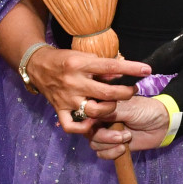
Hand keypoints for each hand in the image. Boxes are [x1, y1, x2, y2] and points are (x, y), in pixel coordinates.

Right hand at [24, 46, 151, 135]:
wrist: (36, 65)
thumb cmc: (65, 59)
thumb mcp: (84, 55)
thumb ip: (102, 66)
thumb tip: (121, 73)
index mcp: (81, 64)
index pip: (111, 66)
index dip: (131, 69)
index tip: (146, 70)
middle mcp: (74, 82)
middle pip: (106, 93)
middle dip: (125, 93)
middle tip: (132, 91)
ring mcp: (66, 98)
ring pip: (93, 111)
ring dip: (109, 110)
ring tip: (115, 106)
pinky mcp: (58, 109)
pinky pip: (71, 125)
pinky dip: (83, 128)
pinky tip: (93, 124)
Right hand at [88, 96, 170, 157]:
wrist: (162, 125)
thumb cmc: (146, 111)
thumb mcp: (129, 108)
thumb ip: (110, 112)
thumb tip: (92, 114)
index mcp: (103, 107)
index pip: (86, 114)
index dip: (89, 122)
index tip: (98, 124)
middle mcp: (101, 120)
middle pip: (89, 132)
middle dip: (104, 136)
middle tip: (122, 135)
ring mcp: (106, 134)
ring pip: (94, 144)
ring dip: (110, 144)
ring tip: (127, 138)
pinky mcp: (112, 146)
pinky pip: (101, 154)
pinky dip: (111, 153)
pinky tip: (124, 148)